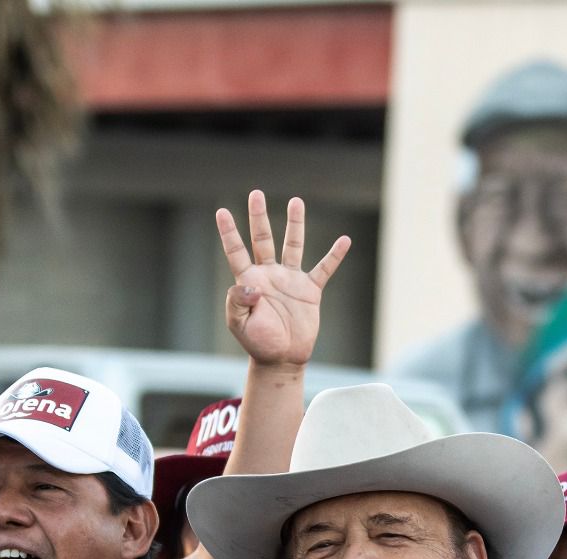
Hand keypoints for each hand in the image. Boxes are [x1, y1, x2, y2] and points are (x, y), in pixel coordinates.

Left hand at [216, 191, 350, 370]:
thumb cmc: (257, 342)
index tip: (222, 211)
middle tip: (256, 193)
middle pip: (262, 238)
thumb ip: (238, 301)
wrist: (282, 358)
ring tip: (295, 201)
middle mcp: (269, 274)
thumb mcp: (239, 324)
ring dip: (295, 224)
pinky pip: (324, 269)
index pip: (236, 250)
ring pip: (293, 245)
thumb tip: (252, 285)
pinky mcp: (310, 290)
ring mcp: (290, 279)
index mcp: (248, 280)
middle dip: (258, 216)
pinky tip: (345, 240)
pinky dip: (334, 255)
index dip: (229, 232)